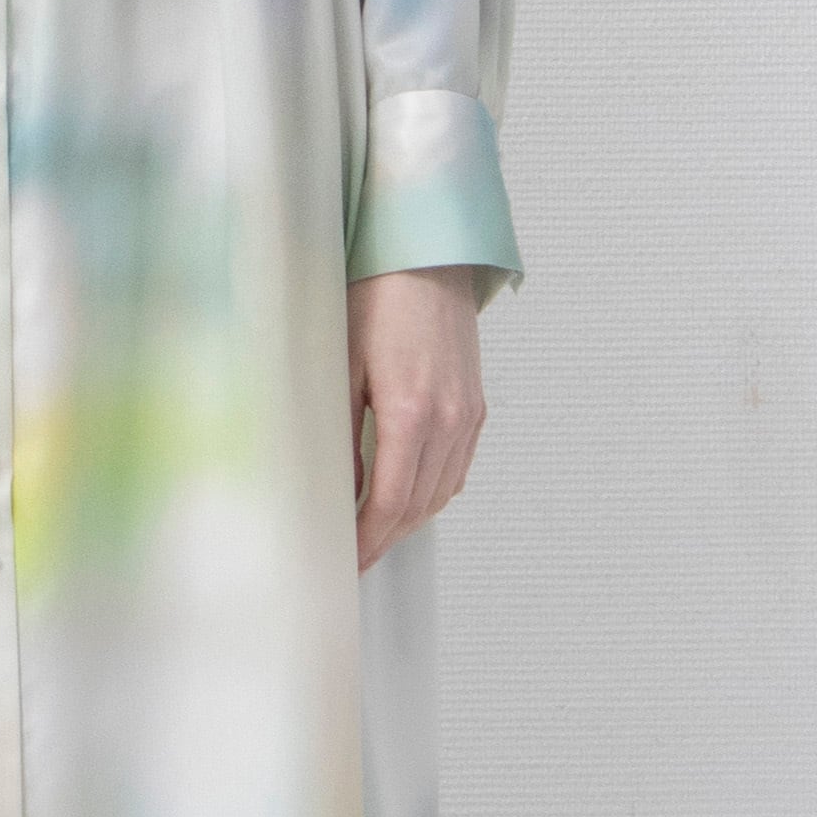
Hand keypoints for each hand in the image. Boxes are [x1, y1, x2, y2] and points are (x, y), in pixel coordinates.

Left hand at [348, 266, 485, 573]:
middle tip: (355, 556)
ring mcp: (467, 414)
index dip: (367, 540)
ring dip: (409, 521)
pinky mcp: (474, 406)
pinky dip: (432, 493)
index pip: (389, 503)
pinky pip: (457, 469)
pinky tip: (409, 497)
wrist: (425, 257)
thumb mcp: (342, 365)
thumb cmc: (376, 298)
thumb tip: (341, 487)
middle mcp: (448, 420)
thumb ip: (342, 433)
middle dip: (385, 539)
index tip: (347, 558)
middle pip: (418, 507)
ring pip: (441, 493)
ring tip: (376, 534)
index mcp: (410, 413)